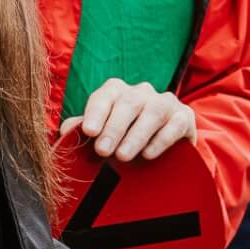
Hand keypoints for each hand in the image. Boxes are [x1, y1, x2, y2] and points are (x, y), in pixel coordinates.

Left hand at [59, 80, 195, 161]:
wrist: (166, 151)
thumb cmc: (125, 140)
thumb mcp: (104, 135)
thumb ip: (84, 130)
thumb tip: (64, 131)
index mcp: (117, 92)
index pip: (105, 95)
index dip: (96, 112)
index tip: (88, 132)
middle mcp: (141, 93)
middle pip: (128, 103)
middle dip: (114, 127)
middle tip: (103, 150)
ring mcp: (165, 102)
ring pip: (152, 111)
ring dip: (136, 134)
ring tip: (123, 156)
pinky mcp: (185, 117)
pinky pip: (175, 124)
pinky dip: (161, 139)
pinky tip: (148, 155)